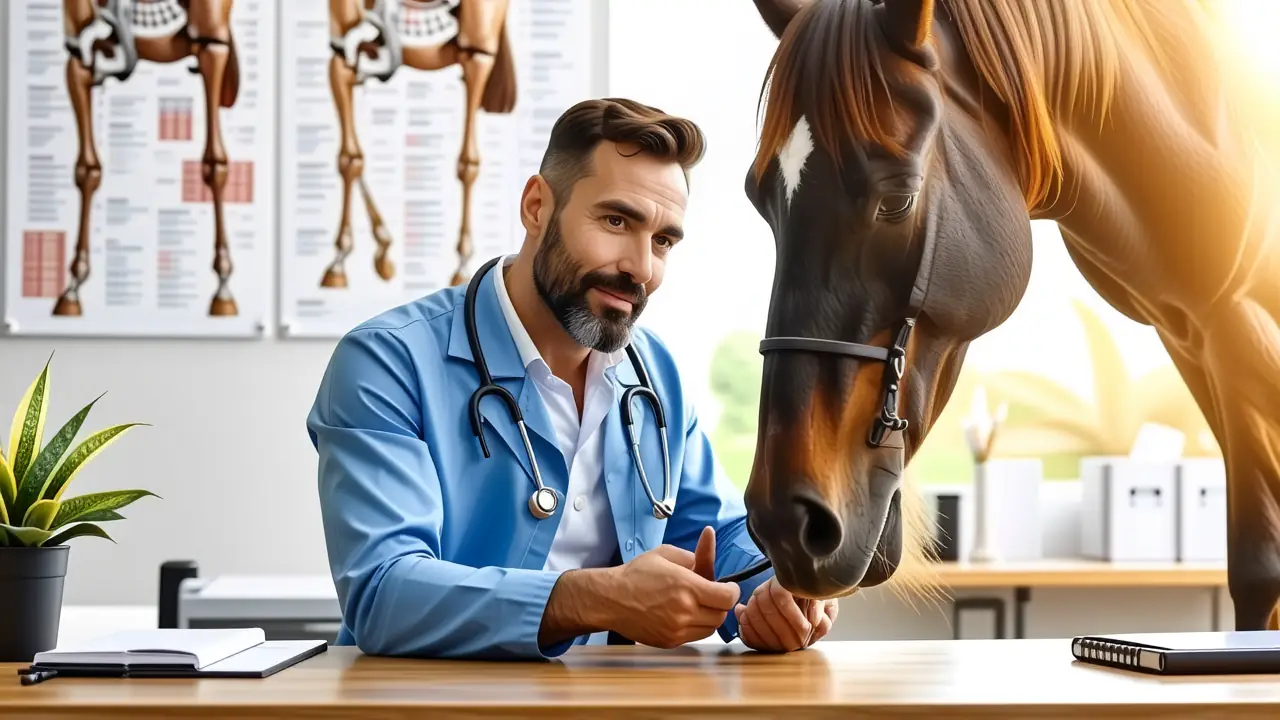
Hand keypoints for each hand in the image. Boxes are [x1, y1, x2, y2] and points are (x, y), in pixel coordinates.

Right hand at [602, 526, 740, 648]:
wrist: (610, 599)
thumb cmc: (636, 574)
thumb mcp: (665, 554)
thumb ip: (694, 554)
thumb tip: (709, 548)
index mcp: (686, 586)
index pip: (727, 597)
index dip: (732, 591)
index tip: (729, 587)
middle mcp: (684, 611)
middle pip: (722, 614)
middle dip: (721, 603)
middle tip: (713, 594)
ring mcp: (677, 629)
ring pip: (711, 628)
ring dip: (710, 616)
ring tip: (698, 604)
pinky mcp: (670, 641)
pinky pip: (695, 636)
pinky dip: (696, 626)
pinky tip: (684, 614)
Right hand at [733, 577, 838, 652]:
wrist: (809, 603)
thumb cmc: (817, 602)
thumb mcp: (826, 601)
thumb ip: (821, 608)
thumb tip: (813, 619)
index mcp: (786, 579)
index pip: (780, 593)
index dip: (791, 614)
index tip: (806, 629)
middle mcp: (767, 586)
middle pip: (765, 606)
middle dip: (782, 630)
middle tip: (799, 644)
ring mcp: (755, 600)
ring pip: (752, 615)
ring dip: (770, 637)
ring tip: (788, 647)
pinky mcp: (749, 613)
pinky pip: (745, 625)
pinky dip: (754, 637)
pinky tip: (770, 646)